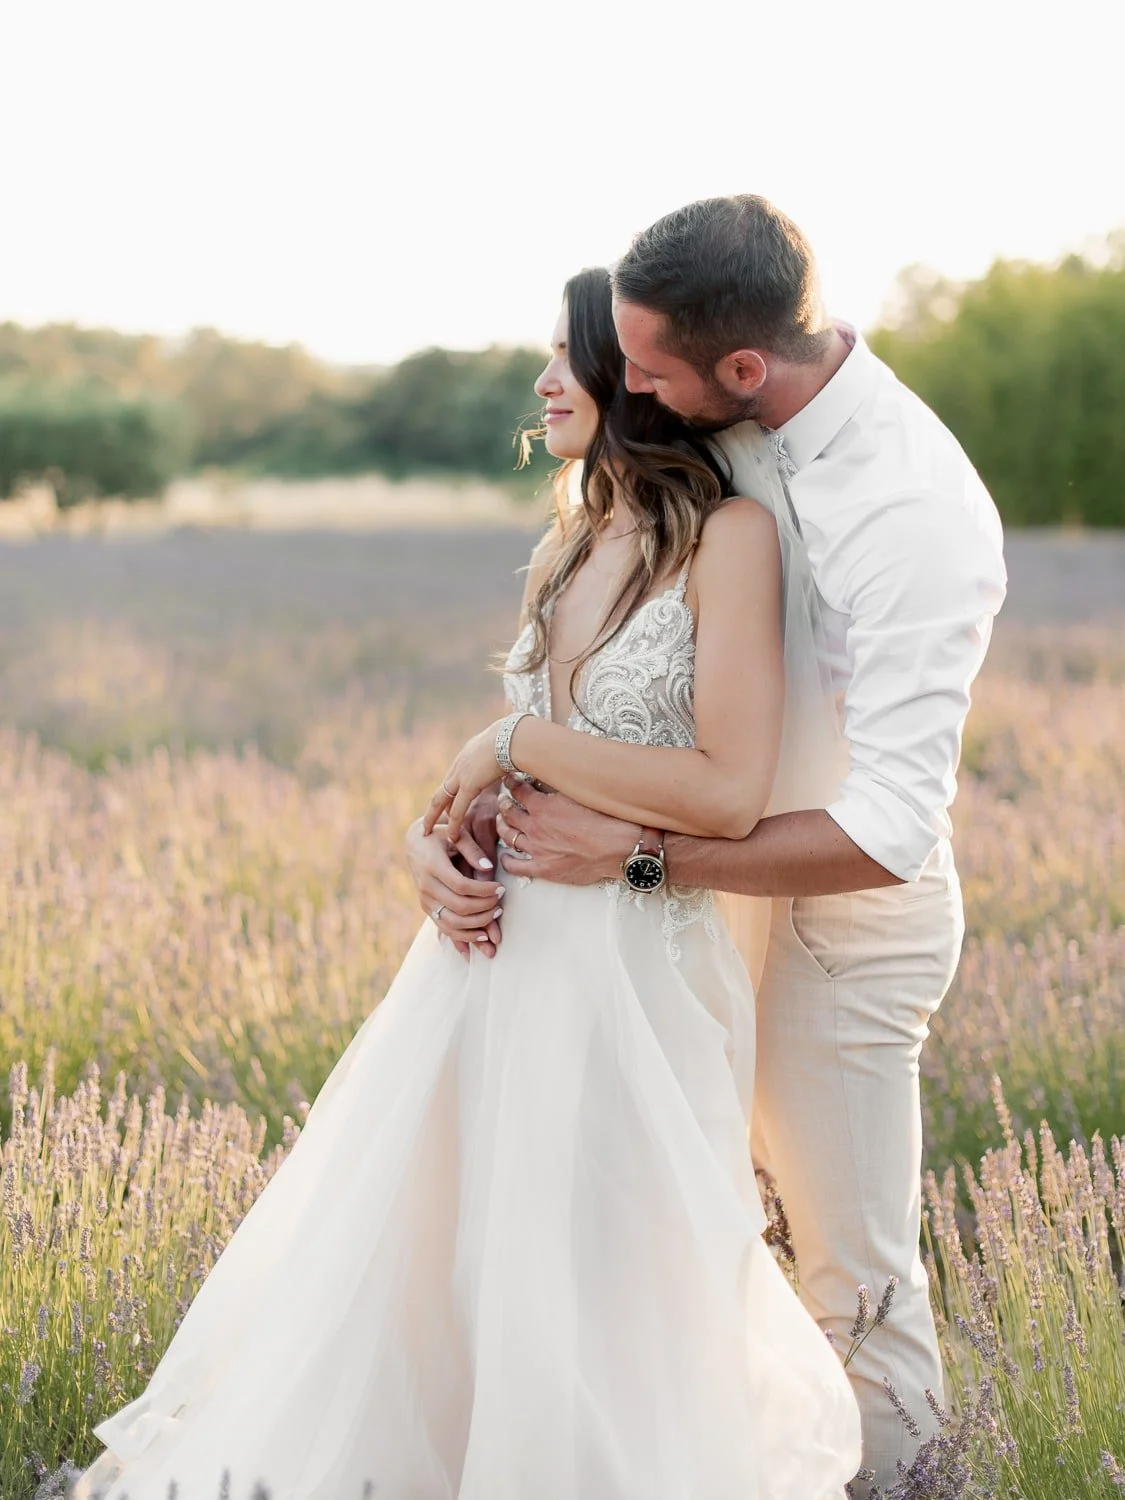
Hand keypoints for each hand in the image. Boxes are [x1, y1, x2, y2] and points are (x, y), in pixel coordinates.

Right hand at [405, 791, 505, 959]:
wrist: (415, 845)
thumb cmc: (440, 836)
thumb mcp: (456, 834)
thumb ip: (472, 849)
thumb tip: (488, 867)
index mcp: (433, 865)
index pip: (461, 886)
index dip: (484, 891)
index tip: (501, 889)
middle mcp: (426, 886)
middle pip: (459, 906)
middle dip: (485, 907)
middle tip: (500, 901)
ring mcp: (425, 900)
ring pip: (452, 923)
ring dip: (477, 924)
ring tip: (495, 916)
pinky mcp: (427, 909)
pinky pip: (445, 929)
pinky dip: (464, 937)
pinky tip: (482, 937)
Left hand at [423, 721, 505, 841]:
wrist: (514, 736)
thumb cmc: (519, 738)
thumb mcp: (506, 744)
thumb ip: (505, 752)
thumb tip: (517, 755)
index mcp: (469, 753)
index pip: (455, 777)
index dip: (451, 792)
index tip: (448, 803)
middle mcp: (460, 763)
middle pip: (443, 789)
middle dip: (435, 806)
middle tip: (427, 820)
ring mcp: (461, 774)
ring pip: (442, 800)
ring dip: (435, 817)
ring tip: (428, 831)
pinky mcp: (468, 785)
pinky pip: (457, 810)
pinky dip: (453, 824)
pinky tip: (451, 836)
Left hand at [497, 775, 640, 884]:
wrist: (619, 847)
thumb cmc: (606, 819)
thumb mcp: (581, 793)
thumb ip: (560, 786)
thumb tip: (553, 775)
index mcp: (542, 805)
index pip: (518, 790)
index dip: (511, 783)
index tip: (509, 779)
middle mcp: (535, 826)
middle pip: (508, 812)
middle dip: (504, 804)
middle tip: (503, 801)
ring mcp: (537, 849)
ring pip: (509, 836)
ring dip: (503, 827)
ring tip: (503, 822)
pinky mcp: (543, 869)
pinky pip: (516, 866)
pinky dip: (507, 860)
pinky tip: (505, 856)